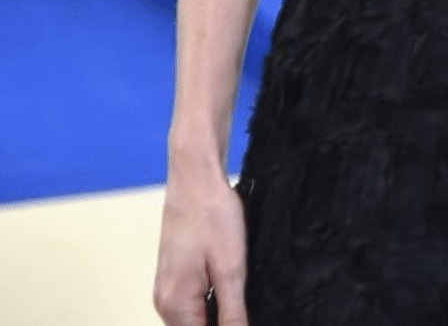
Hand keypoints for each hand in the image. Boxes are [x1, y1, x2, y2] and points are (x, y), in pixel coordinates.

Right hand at [153, 168, 248, 325]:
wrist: (196, 175)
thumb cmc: (211, 213)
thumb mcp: (231, 268)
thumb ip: (233, 314)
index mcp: (176, 306)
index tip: (243, 315)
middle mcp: (165, 302)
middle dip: (223, 322)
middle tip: (244, 300)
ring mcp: (168, 288)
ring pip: (197, 317)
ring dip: (219, 312)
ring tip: (239, 287)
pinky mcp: (175, 275)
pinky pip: (195, 300)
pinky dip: (213, 298)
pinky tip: (230, 280)